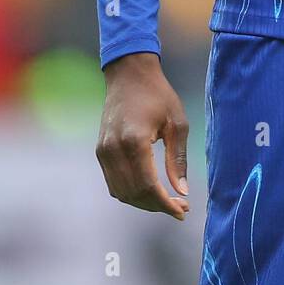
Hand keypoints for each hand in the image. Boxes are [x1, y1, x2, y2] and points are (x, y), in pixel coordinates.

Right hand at [96, 53, 189, 220]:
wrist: (129, 73)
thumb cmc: (158, 94)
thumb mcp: (177, 124)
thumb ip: (178, 159)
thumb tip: (182, 191)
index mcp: (134, 141)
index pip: (148, 186)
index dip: (165, 204)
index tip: (183, 211)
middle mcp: (114, 149)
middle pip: (134, 194)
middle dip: (158, 206)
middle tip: (180, 208)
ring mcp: (103, 151)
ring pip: (121, 192)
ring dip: (144, 202)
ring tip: (167, 201)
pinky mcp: (100, 151)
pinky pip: (113, 183)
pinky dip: (131, 193)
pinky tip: (150, 191)